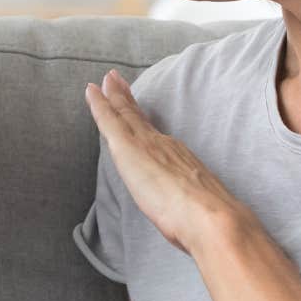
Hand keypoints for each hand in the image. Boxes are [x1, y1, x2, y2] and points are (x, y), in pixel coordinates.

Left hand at [83, 70, 248, 255]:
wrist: (210, 217)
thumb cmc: (209, 220)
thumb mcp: (200, 205)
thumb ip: (192, 202)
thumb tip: (192, 213)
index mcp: (178, 159)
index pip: (154, 136)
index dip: (142, 120)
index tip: (135, 107)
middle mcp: (163, 145)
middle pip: (139, 118)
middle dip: (125, 99)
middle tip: (115, 81)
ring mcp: (146, 144)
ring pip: (124, 114)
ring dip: (113, 96)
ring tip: (103, 81)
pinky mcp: (129, 148)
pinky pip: (110, 121)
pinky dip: (99, 105)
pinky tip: (90, 93)